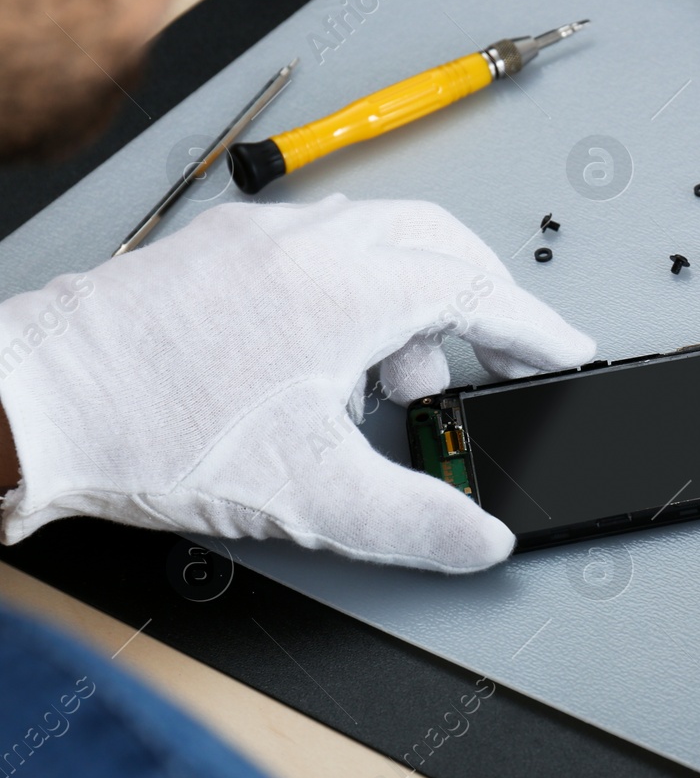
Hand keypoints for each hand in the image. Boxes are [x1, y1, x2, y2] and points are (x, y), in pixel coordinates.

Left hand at [0, 196, 593, 571]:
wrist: (31, 403)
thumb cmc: (151, 430)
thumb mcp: (310, 495)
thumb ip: (416, 520)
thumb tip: (481, 538)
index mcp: (347, 286)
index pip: (478, 288)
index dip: (536, 327)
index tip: (568, 352)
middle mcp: (309, 244)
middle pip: (439, 240)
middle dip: (484, 297)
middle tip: (500, 355)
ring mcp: (258, 240)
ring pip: (378, 239)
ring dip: (417, 298)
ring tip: (404, 380)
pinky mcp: (217, 252)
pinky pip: (322, 250)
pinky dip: (359, 292)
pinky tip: (333, 361)